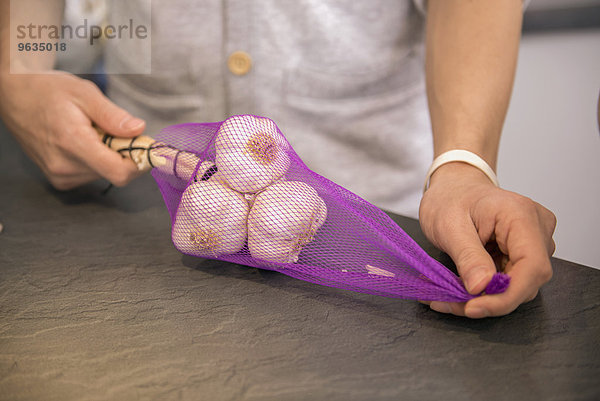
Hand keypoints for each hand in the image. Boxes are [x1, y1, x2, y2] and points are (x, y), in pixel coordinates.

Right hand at [0, 71, 145, 189]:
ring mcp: (60, 176)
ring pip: (105, 174)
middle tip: (115, 129)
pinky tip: (83, 141)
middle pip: (116, 173)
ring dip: (109, 155)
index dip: (141, 162)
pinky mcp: (60, 180)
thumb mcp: (84, 93)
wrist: (15, 96)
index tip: (148, 146)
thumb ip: (113, 115)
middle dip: (125, 153)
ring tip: (92, 132)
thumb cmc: (48, 90)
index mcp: (73, 143)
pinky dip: (97, 159)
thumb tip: (138, 130)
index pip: (119, 172)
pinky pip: (93, 174)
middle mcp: (65, 167)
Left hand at [419, 162, 555, 317]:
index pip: (531, 266)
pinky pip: (509, 280)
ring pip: (517, 286)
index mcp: (521, 215)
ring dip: (483, 298)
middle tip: (450, 303)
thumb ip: (468, 256)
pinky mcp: (524, 253)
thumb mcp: (449, 225)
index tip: (474, 307)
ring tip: (448, 296)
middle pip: (525, 281)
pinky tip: (459, 289)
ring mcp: (534, 241)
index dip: (506, 295)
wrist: (454, 187)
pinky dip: (484, 290)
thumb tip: (481, 288)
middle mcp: (537, 228)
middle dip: (488, 300)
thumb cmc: (451, 198)